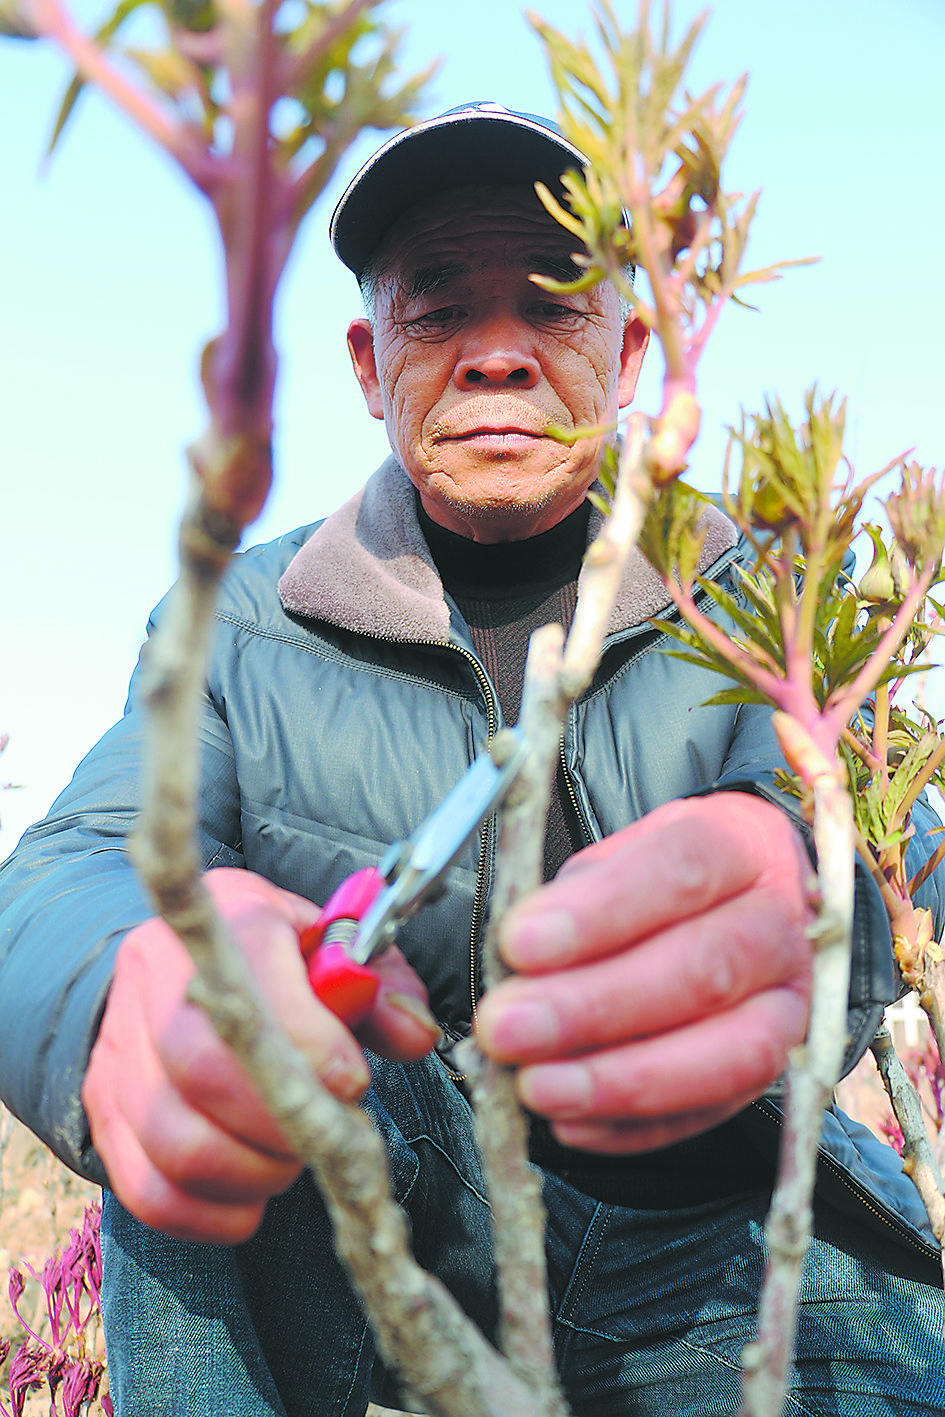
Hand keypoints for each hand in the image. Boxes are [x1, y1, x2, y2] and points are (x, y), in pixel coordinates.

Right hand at [82, 868, 435, 1243]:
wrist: (179, 963)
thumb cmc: (279, 958)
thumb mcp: (336, 946)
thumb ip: (382, 986)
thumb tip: (414, 1035)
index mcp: (224, 922)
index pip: (249, 989)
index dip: (310, 1047)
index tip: (352, 1081)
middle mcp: (155, 978)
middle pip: (200, 1068)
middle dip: (281, 1120)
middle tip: (324, 1129)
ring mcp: (119, 1049)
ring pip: (173, 1139)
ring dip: (251, 1171)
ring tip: (290, 1159)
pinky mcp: (104, 1112)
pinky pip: (146, 1189)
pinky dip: (209, 1213)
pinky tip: (251, 1198)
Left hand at [475, 794, 813, 1152]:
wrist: (737, 903)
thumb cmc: (658, 883)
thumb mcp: (615, 860)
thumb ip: (570, 903)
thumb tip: (515, 963)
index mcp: (738, 846)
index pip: (680, 870)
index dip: (599, 912)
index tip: (520, 943)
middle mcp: (779, 924)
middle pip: (706, 968)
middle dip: (596, 1007)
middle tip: (509, 1026)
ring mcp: (792, 1005)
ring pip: (732, 1053)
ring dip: (622, 1080)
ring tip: (537, 1087)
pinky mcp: (780, 1073)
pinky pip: (716, 1112)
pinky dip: (638, 1127)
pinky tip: (573, 1122)